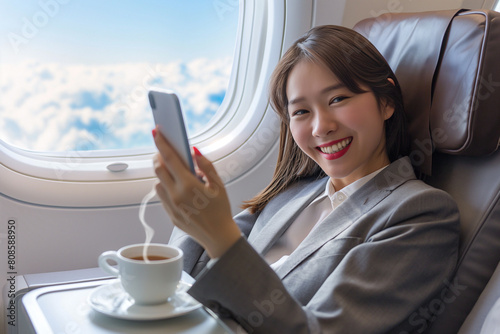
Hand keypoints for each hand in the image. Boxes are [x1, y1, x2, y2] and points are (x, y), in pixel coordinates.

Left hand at [152, 127, 240, 257]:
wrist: (218, 236)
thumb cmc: (221, 209)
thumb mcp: (219, 185)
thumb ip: (206, 165)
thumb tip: (194, 151)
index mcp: (189, 186)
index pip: (170, 158)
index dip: (161, 143)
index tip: (156, 131)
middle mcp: (176, 195)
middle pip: (158, 168)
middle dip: (159, 156)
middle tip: (164, 149)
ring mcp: (171, 206)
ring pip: (158, 182)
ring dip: (162, 172)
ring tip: (173, 169)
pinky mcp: (169, 214)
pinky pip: (162, 195)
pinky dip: (165, 186)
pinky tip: (176, 185)